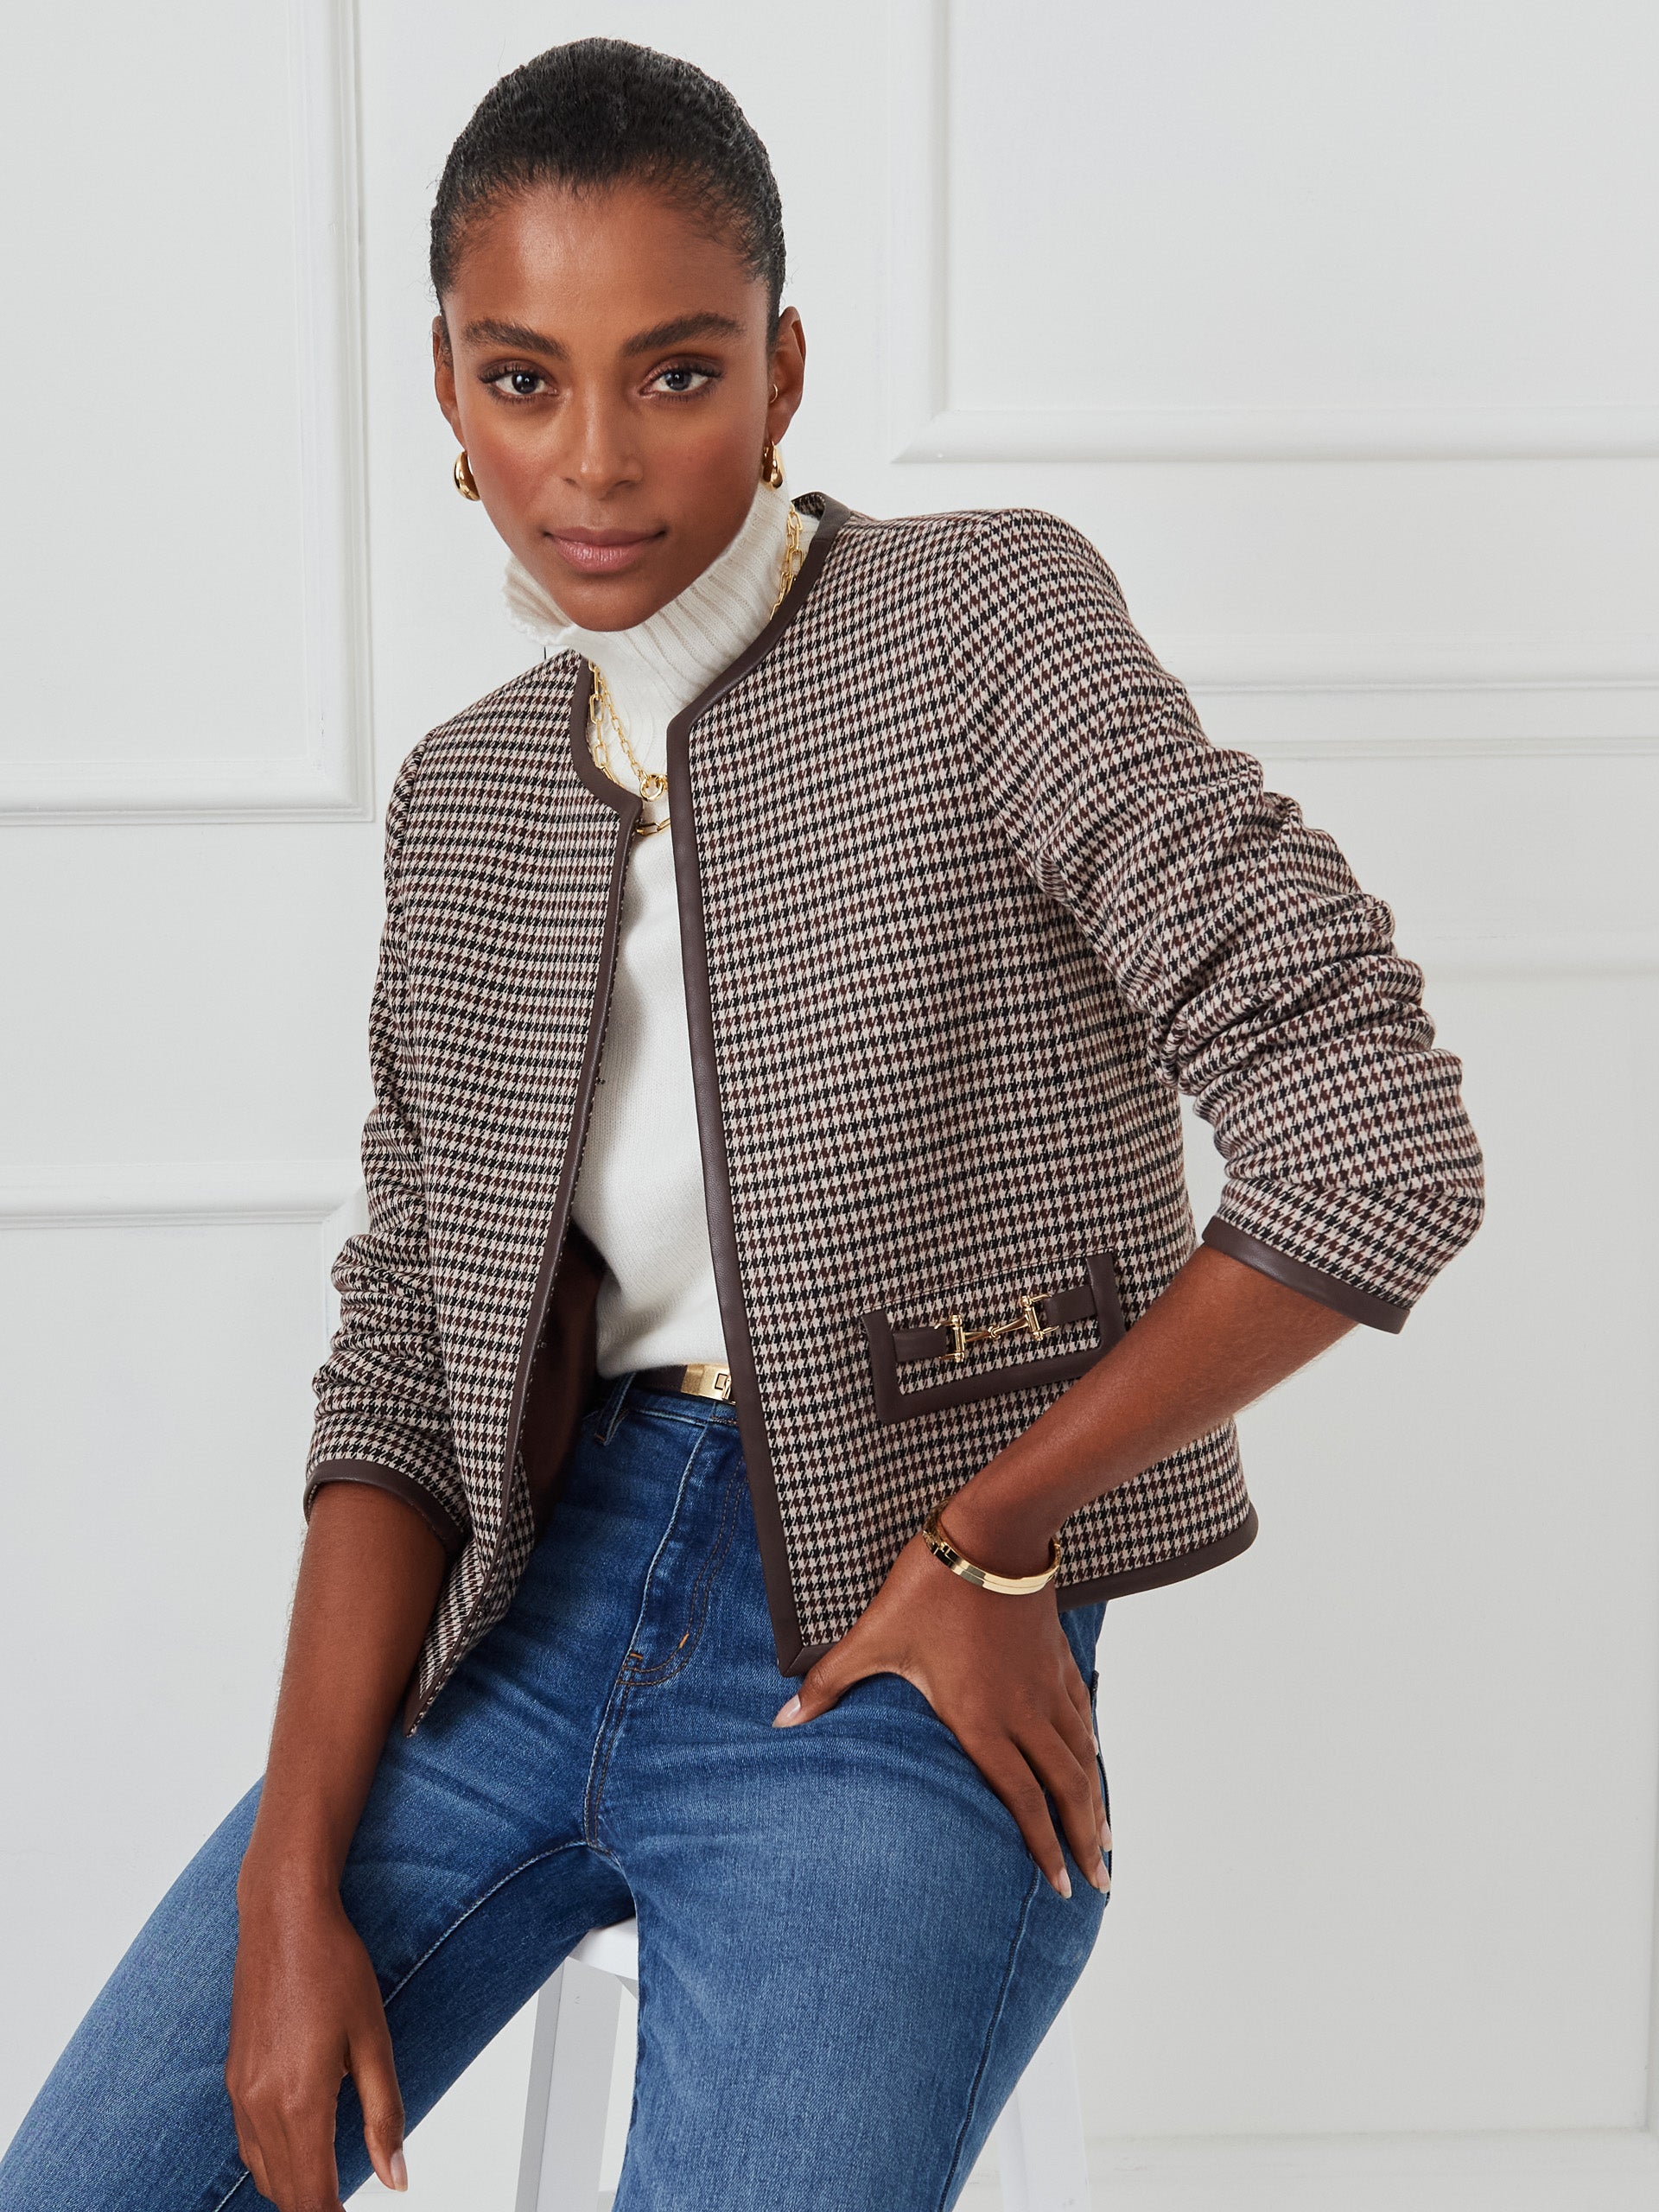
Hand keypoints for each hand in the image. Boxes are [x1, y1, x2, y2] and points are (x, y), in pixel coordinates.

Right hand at [226, 1871, 406, 2209]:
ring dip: (294, 2188)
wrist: (282, 1917)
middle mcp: (260, 2105)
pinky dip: (275, 2159)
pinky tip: (302, 2143)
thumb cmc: (332, 1966)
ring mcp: (240, 2093)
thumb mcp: (373, 2040)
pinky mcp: (233, 2077)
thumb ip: (384, 2115)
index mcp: (299, 2101)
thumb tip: (396, 2177)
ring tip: (330, 2184)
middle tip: (346, 2203)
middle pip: (284, 2193)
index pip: (312, 2195)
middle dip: (315, 2205)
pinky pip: (249, 2142)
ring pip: (263, 2173)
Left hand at [773, 1529, 1110, 1897]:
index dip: (1042, 1846)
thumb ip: (830, 1683)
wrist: (991, 1533)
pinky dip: (1090, 1745)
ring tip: (1106, 1839)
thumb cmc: (930, 1586)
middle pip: (1065, 1788)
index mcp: (981, 1718)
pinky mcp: (1055, 1656)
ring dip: (1096, 1800)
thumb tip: (782, 1720)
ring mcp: (1044, 1684)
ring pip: (1081, 1756)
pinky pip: (1080, 1713)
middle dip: (1084, 1840)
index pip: (1022, 1798)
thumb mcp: (874, 1635)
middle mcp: (1022, 1711)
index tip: (1060, 1886)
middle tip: (1099, 1884)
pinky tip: (1093, 1759)